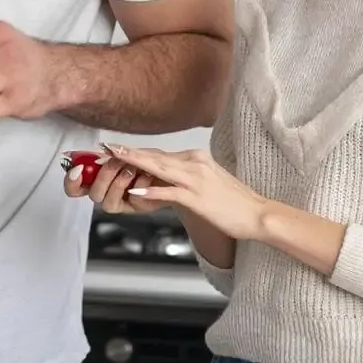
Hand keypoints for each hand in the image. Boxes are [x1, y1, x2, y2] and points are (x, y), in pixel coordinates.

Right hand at [61, 149, 160, 215]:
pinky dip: (140, 185)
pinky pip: (132, 202)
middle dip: (104, 176)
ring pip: (107, 203)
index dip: (71, 182)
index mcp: (97, 178)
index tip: (78, 169)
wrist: (168, 170)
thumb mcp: (122, 153)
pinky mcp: (135, 207)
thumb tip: (77, 152)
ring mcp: (120, 201)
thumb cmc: (144, 161)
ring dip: (119, 183)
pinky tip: (147, 176)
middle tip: (117, 162)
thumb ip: (101, 155)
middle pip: (92, 194)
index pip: (74, 187)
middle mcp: (106, 192)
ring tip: (133, 169)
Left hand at [101, 144, 269, 240]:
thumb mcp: (207, 181)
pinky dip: (153, 190)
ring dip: (135, 163)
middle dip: (128, 153)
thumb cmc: (233, 201)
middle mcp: (195, 163)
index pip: (159, 153)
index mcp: (196, 158)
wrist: (257, 213)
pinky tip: (137, 189)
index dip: (135, 152)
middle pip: (155, 156)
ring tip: (114, 159)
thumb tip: (164, 178)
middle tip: (106, 149)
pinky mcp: (198, 197)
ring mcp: (196, 179)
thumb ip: (185, 176)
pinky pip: (171, 192)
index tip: (116, 150)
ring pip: (160, 168)